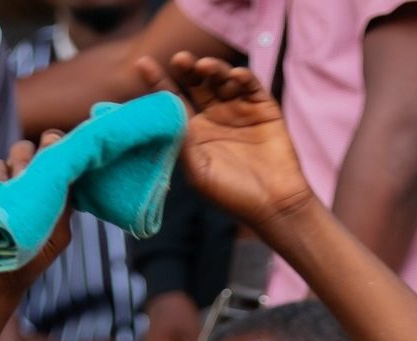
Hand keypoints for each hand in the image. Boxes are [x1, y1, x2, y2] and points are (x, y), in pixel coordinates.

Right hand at [0, 134, 72, 295]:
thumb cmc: (32, 257)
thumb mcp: (58, 233)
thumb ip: (65, 202)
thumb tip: (69, 170)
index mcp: (49, 189)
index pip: (53, 154)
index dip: (53, 146)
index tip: (53, 148)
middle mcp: (26, 182)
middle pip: (28, 149)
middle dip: (29, 158)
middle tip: (28, 177)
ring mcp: (4, 184)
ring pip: (8, 158)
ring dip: (12, 172)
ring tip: (12, 194)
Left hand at [136, 53, 313, 233]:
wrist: (274, 205)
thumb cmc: (232, 194)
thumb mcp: (199, 170)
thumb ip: (182, 142)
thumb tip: (162, 114)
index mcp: (194, 132)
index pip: (173, 100)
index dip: (157, 81)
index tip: (142, 63)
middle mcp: (214, 117)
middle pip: (196, 83)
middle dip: (187, 69)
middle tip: (180, 60)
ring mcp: (239, 109)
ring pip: (221, 79)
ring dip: (213, 69)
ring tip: (205, 67)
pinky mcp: (263, 108)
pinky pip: (251, 85)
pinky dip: (242, 77)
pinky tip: (235, 76)